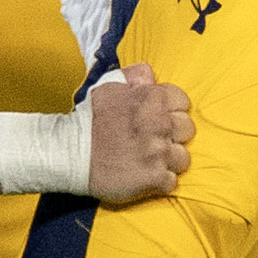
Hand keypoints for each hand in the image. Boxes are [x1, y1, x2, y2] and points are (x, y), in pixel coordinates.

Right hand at [80, 65, 193, 203]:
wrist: (69, 153)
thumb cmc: (89, 120)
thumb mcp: (108, 87)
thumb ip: (134, 76)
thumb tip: (150, 75)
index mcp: (152, 99)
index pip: (183, 102)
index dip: (171, 111)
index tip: (158, 119)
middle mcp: (160, 124)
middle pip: (188, 130)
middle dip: (174, 135)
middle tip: (154, 140)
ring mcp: (159, 152)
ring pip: (183, 158)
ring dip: (168, 160)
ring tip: (149, 161)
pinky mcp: (154, 177)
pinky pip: (172, 182)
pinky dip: (160, 182)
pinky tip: (145, 176)